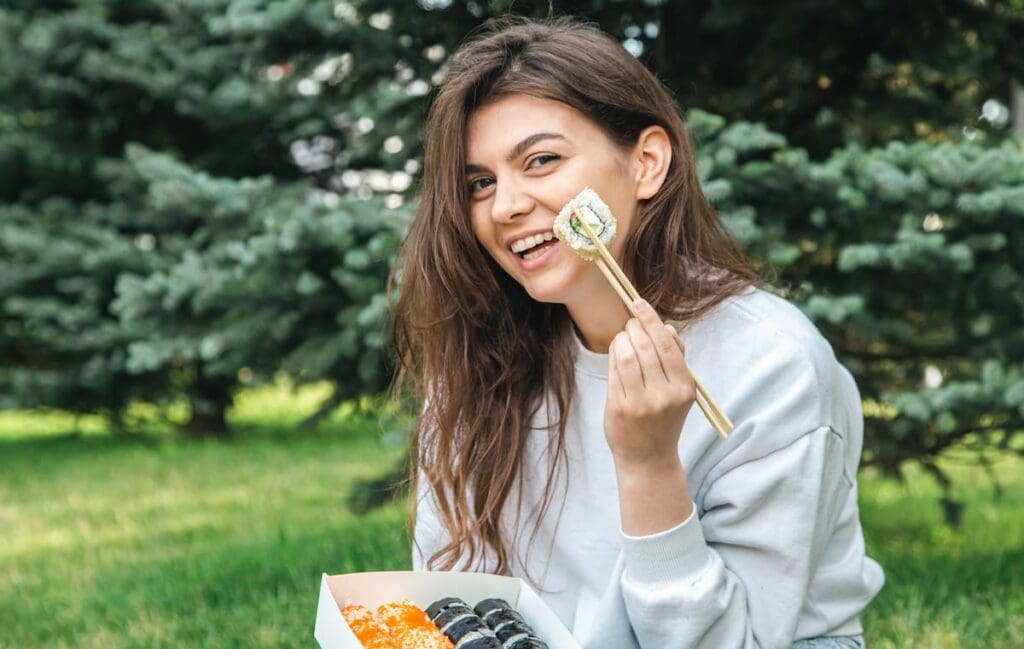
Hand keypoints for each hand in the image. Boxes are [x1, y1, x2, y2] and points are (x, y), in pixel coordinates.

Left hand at [605, 299, 695, 472]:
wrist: (649, 459)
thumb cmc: (664, 419)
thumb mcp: (680, 391)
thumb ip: (676, 359)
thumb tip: (666, 327)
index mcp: (685, 388)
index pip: (667, 344)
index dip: (650, 320)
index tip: (638, 303)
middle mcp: (665, 395)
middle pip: (644, 346)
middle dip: (634, 327)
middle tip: (630, 322)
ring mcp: (641, 403)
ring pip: (626, 355)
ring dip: (621, 339)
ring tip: (623, 337)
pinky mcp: (620, 408)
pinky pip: (614, 371)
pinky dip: (613, 354)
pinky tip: (616, 351)